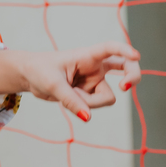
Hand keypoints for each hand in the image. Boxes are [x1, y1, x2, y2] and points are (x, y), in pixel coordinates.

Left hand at [0, 41, 140, 121]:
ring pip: (107, 97)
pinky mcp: (90, 94)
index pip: (110, 48)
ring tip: (68, 95)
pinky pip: (94, 106)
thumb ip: (71, 100)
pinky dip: (83, 108)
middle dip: (132, 76)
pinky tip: (69, 100)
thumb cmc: (39, 70)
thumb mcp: (53, 84)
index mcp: (87, 55)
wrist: (30, 78)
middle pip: (126, 68)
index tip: (136, 55)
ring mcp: (94, 81)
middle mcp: (95, 67)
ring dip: (90, 102)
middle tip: (125, 86)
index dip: (125, 50)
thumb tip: (87, 117)